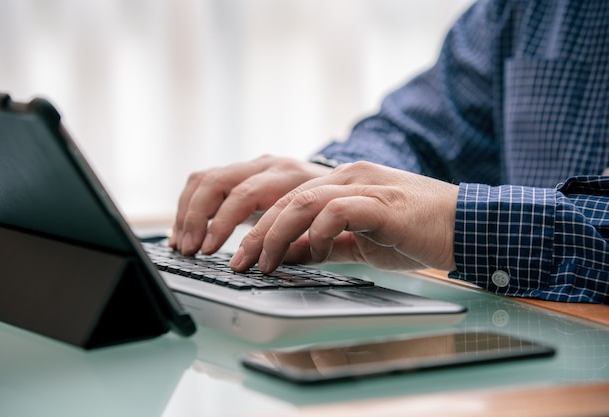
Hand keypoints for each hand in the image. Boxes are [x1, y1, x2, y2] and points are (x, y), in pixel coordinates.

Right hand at [170, 155, 331, 254]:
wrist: (343, 184)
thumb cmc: (336, 210)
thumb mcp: (327, 227)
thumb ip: (302, 245)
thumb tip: (270, 266)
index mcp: (289, 176)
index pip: (244, 195)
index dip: (223, 224)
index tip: (209, 252)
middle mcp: (267, 165)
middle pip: (217, 182)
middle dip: (196, 218)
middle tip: (189, 250)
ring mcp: (251, 166)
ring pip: (204, 179)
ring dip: (187, 212)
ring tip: (181, 245)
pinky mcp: (240, 174)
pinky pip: (204, 182)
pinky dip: (190, 206)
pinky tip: (185, 232)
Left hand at [229, 161, 458, 272]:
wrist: (465, 227)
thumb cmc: (414, 234)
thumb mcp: (356, 242)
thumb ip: (322, 245)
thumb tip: (286, 256)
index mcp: (340, 182)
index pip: (285, 198)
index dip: (257, 226)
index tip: (242, 256)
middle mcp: (347, 177)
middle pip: (284, 197)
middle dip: (254, 232)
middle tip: (239, 263)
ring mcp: (364, 186)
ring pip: (303, 201)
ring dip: (276, 235)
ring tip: (264, 264)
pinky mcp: (381, 203)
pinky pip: (337, 211)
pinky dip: (318, 234)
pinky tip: (316, 254)